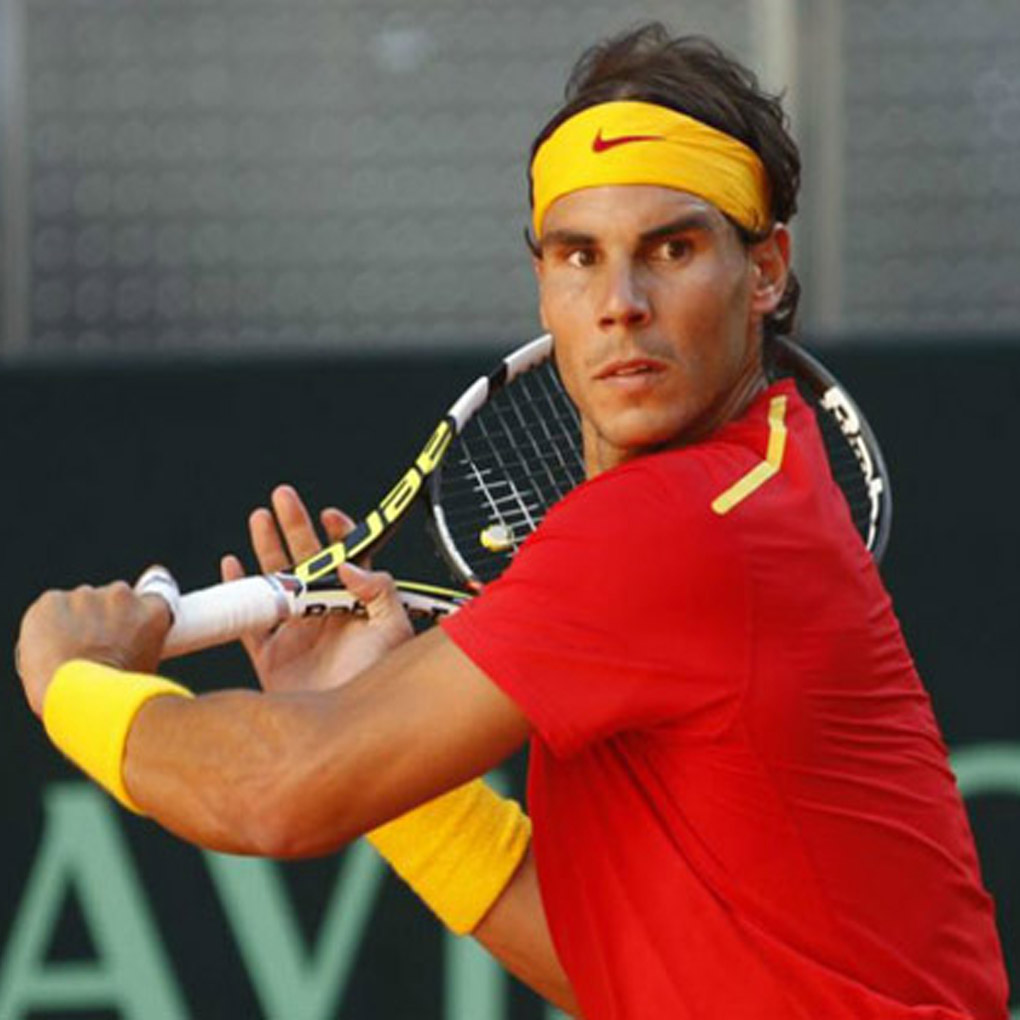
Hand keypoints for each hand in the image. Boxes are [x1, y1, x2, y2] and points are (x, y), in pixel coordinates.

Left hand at [16, 582, 171, 716]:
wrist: (79, 700)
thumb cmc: (116, 697)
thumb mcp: (146, 670)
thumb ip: (139, 647)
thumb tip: (126, 652)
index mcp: (152, 611)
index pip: (148, 600)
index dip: (134, 616)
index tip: (126, 627)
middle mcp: (122, 595)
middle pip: (112, 598)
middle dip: (103, 617)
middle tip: (94, 649)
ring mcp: (85, 596)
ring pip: (79, 603)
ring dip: (76, 621)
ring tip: (69, 655)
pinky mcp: (52, 601)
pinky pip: (50, 607)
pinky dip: (47, 624)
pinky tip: (49, 648)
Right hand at [221, 484, 412, 693]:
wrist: (345, 734)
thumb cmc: (377, 682)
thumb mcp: (393, 630)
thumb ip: (379, 590)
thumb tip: (349, 563)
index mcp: (356, 606)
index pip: (348, 560)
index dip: (339, 534)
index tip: (329, 513)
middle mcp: (325, 616)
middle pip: (307, 561)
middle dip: (294, 526)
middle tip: (283, 497)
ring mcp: (297, 635)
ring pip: (276, 582)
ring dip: (266, 549)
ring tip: (258, 517)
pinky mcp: (272, 658)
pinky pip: (248, 620)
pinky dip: (237, 591)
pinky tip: (231, 565)